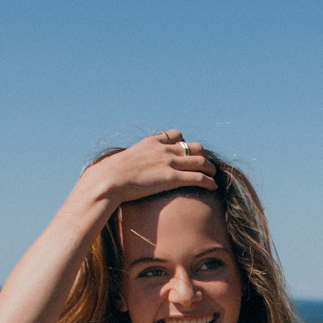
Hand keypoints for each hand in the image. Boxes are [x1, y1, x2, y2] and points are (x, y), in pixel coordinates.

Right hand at [79, 131, 216, 210]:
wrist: (109, 179)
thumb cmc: (111, 175)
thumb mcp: (123, 161)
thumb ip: (131, 161)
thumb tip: (122, 169)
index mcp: (152, 143)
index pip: (176, 135)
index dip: (184, 143)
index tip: (186, 152)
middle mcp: (163, 150)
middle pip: (193, 146)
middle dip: (201, 155)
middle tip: (205, 164)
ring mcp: (169, 163)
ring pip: (200, 161)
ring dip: (209, 168)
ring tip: (213, 175)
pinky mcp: (172, 178)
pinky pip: (198, 177)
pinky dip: (209, 181)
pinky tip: (213, 187)